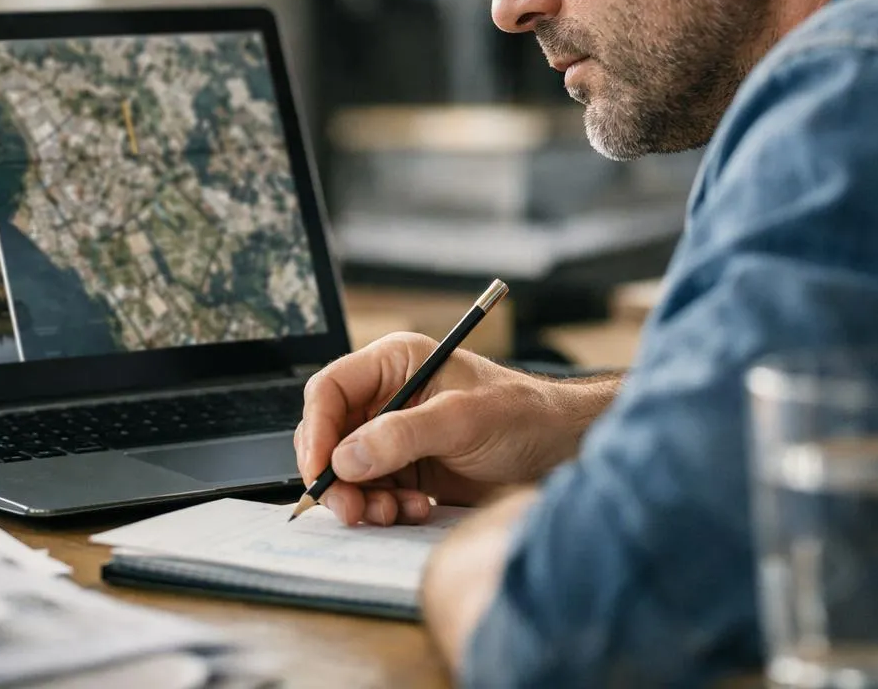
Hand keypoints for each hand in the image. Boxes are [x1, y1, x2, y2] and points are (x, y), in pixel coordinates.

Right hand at [296, 331, 609, 525]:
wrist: (560, 450)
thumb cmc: (522, 416)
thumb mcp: (462, 420)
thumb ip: (402, 436)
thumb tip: (344, 458)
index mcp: (394, 364)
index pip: (330, 390)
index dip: (316, 430)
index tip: (321, 470)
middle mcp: (387, 397)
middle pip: (330, 436)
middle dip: (337, 475)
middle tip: (353, 509)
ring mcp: (394, 435)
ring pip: (347, 471)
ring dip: (362, 498)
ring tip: (394, 513)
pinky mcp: (406, 469)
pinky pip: (372, 492)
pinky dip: (384, 509)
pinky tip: (416, 512)